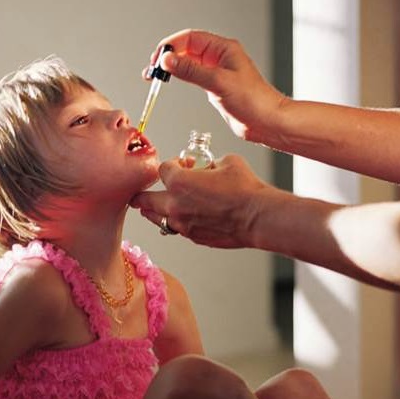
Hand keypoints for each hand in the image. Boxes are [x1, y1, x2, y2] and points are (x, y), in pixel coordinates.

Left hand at [131, 154, 279, 248]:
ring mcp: (181, 224)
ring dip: (154, 210)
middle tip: (142, 191)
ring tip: (157, 205)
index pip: (162, 169)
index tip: (182, 164)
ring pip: (154, 218)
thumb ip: (208, 163)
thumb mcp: (226, 161)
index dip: (172, 164)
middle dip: (143, 192)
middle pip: (144, 199)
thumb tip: (206, 167)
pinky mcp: (191, 236)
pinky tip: (183, 215)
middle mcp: (174, 205)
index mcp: (179, 182)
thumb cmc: (245, 188)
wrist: (256, 217)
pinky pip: (174, 228)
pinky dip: (174, 221)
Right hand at [146, 29, 285, 141]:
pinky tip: (174, 82)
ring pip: (189, 63)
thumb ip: (191, 70)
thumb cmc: (253, 100)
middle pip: (187, 49)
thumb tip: (169, 60)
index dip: (171, 45)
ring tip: (158, 77)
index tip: (158, 58)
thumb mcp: (218, 82)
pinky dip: (182, 78)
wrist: (266, 122)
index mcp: (223, 49)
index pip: (191, 38)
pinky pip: (195, 77)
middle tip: (153, 69)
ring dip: (173, 68)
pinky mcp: (216, 88)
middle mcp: (220, 58)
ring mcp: (218, 73)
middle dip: (169, 56)